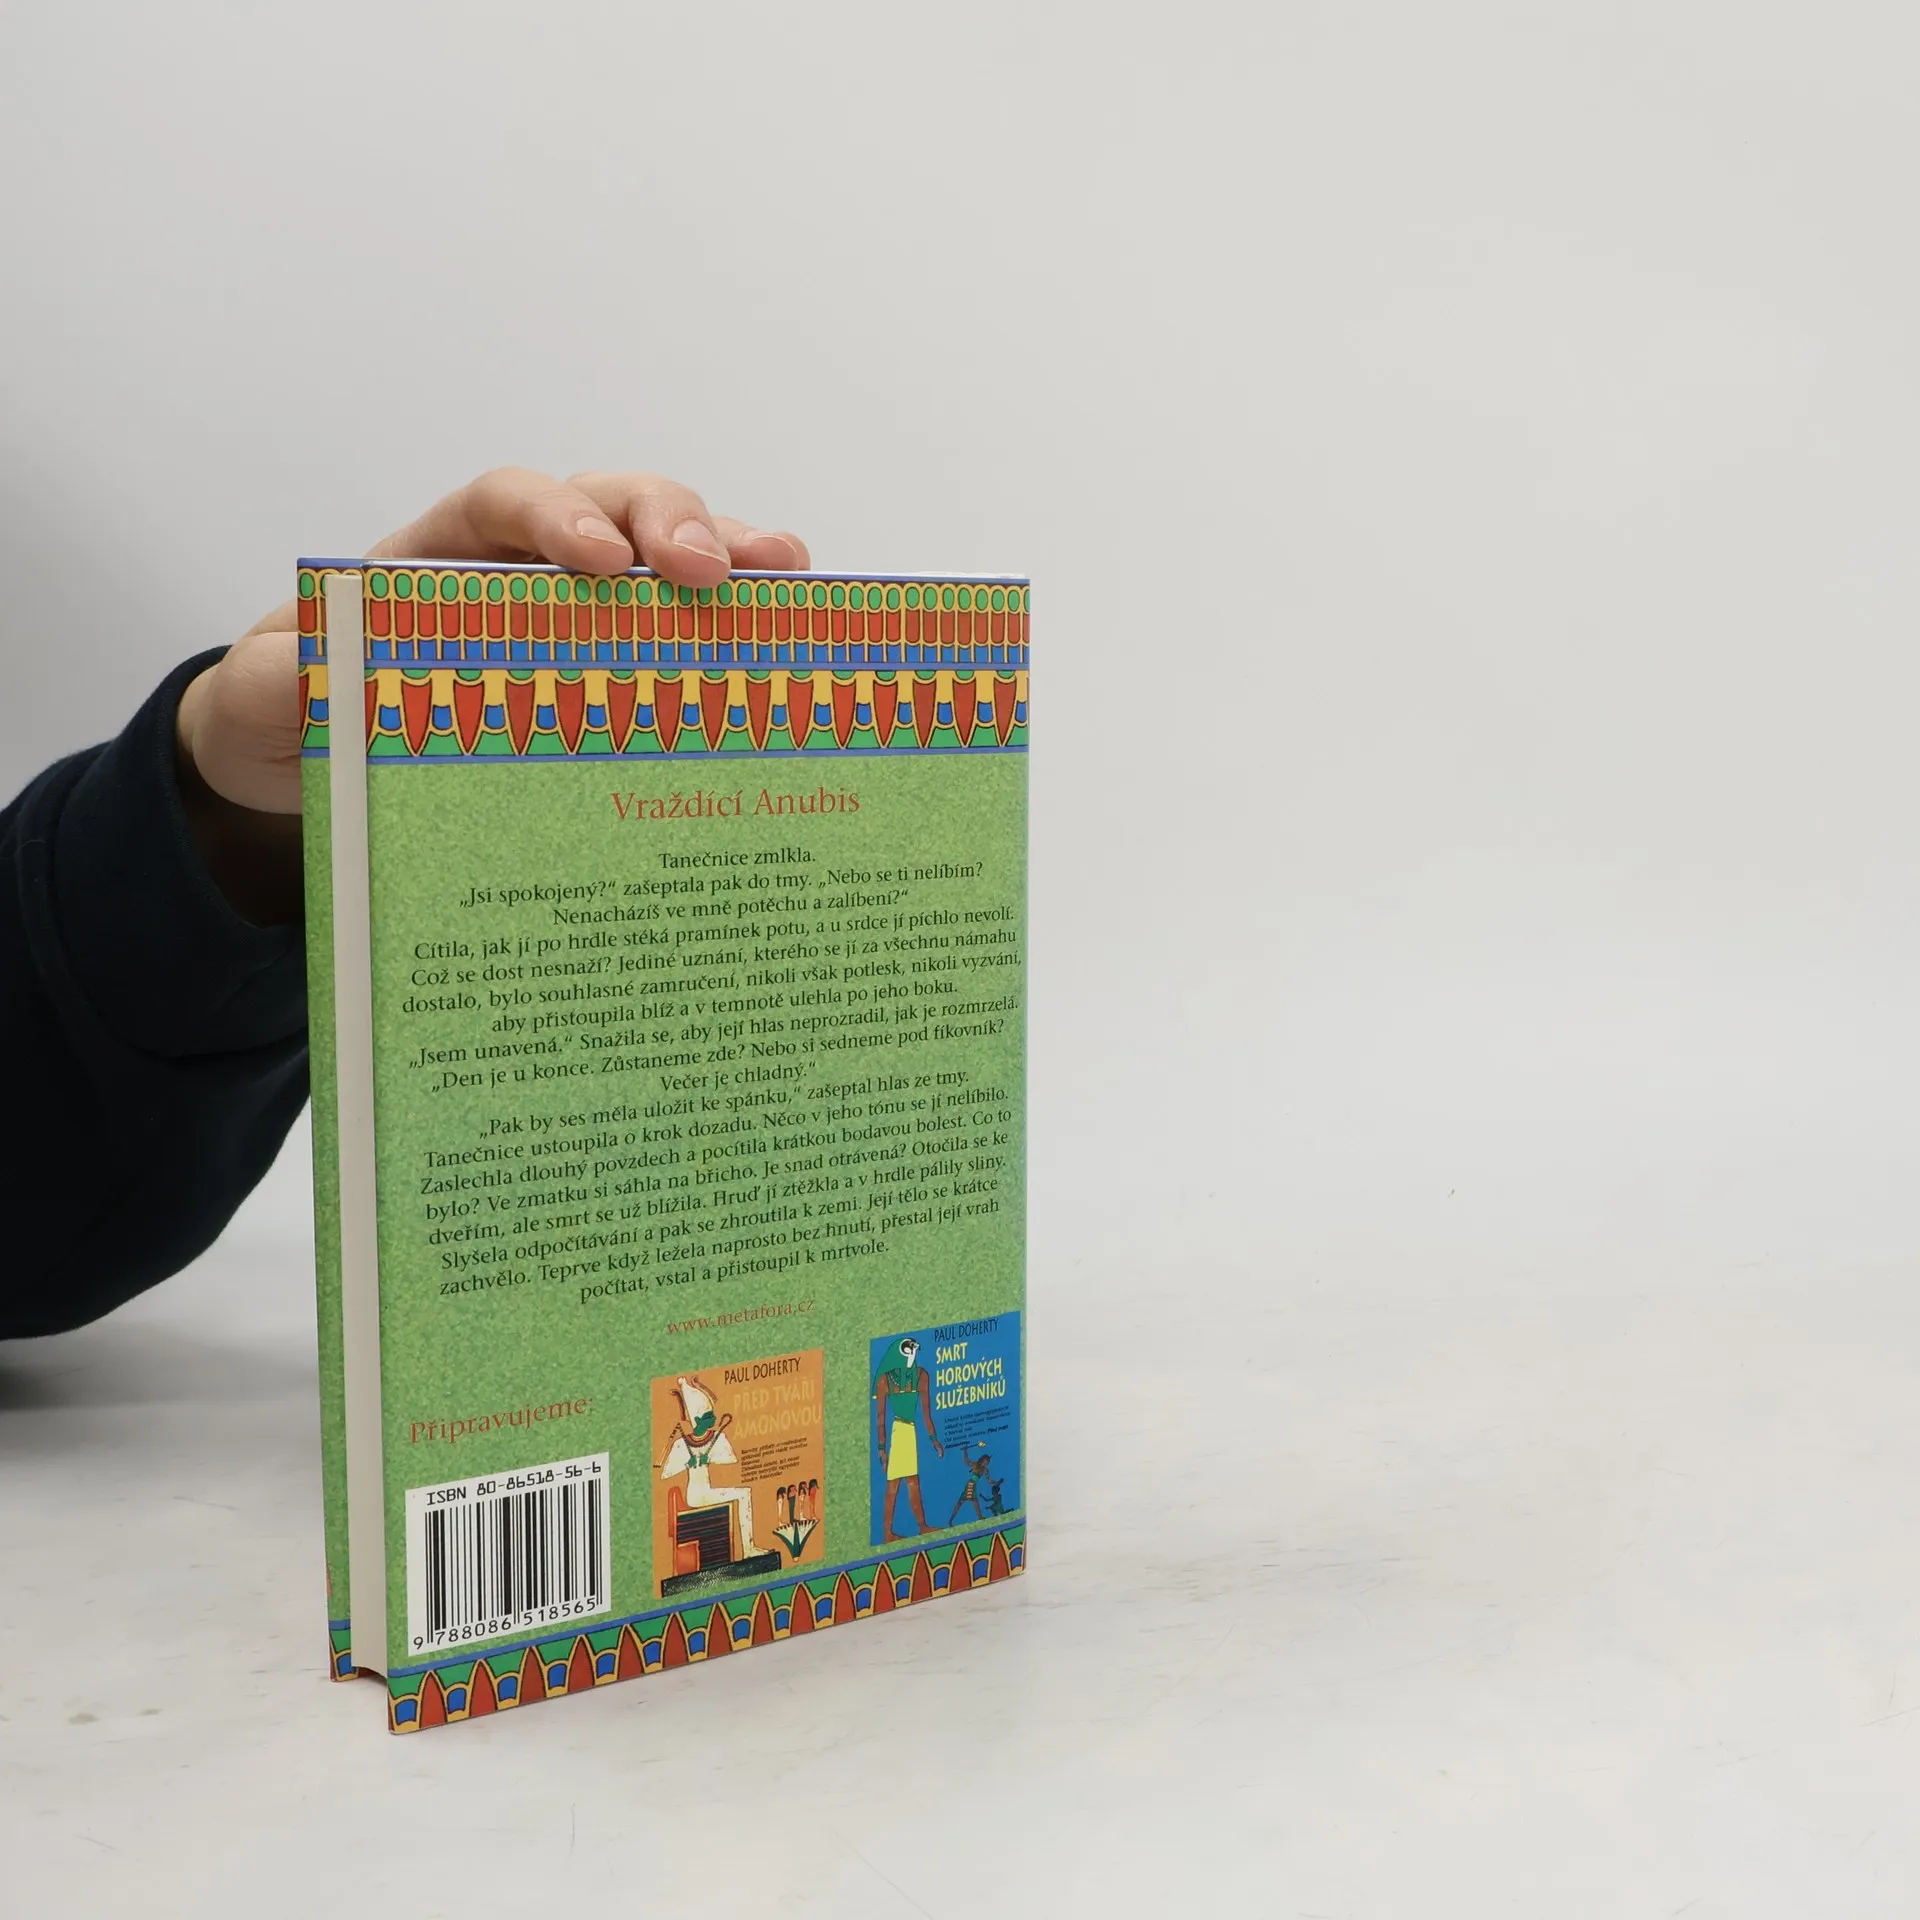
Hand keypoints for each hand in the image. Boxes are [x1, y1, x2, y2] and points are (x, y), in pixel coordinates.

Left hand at [172, 468, 807, 921]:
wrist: (317, 759)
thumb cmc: (299, 709)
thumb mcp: (259, 699)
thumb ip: (272, 679)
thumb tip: (309, 673)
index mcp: (444, 551)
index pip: (506, 503)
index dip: (557, 518)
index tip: (600, 561)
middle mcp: (528, 561)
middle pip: (611, 502)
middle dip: (666, 522)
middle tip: (708, 572)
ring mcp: (591, 608)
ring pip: (670, 550)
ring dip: (732, 553)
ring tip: (788, 572)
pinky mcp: (626, 662)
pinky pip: (694, 624)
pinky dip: (744, 617)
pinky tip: (794, 627)